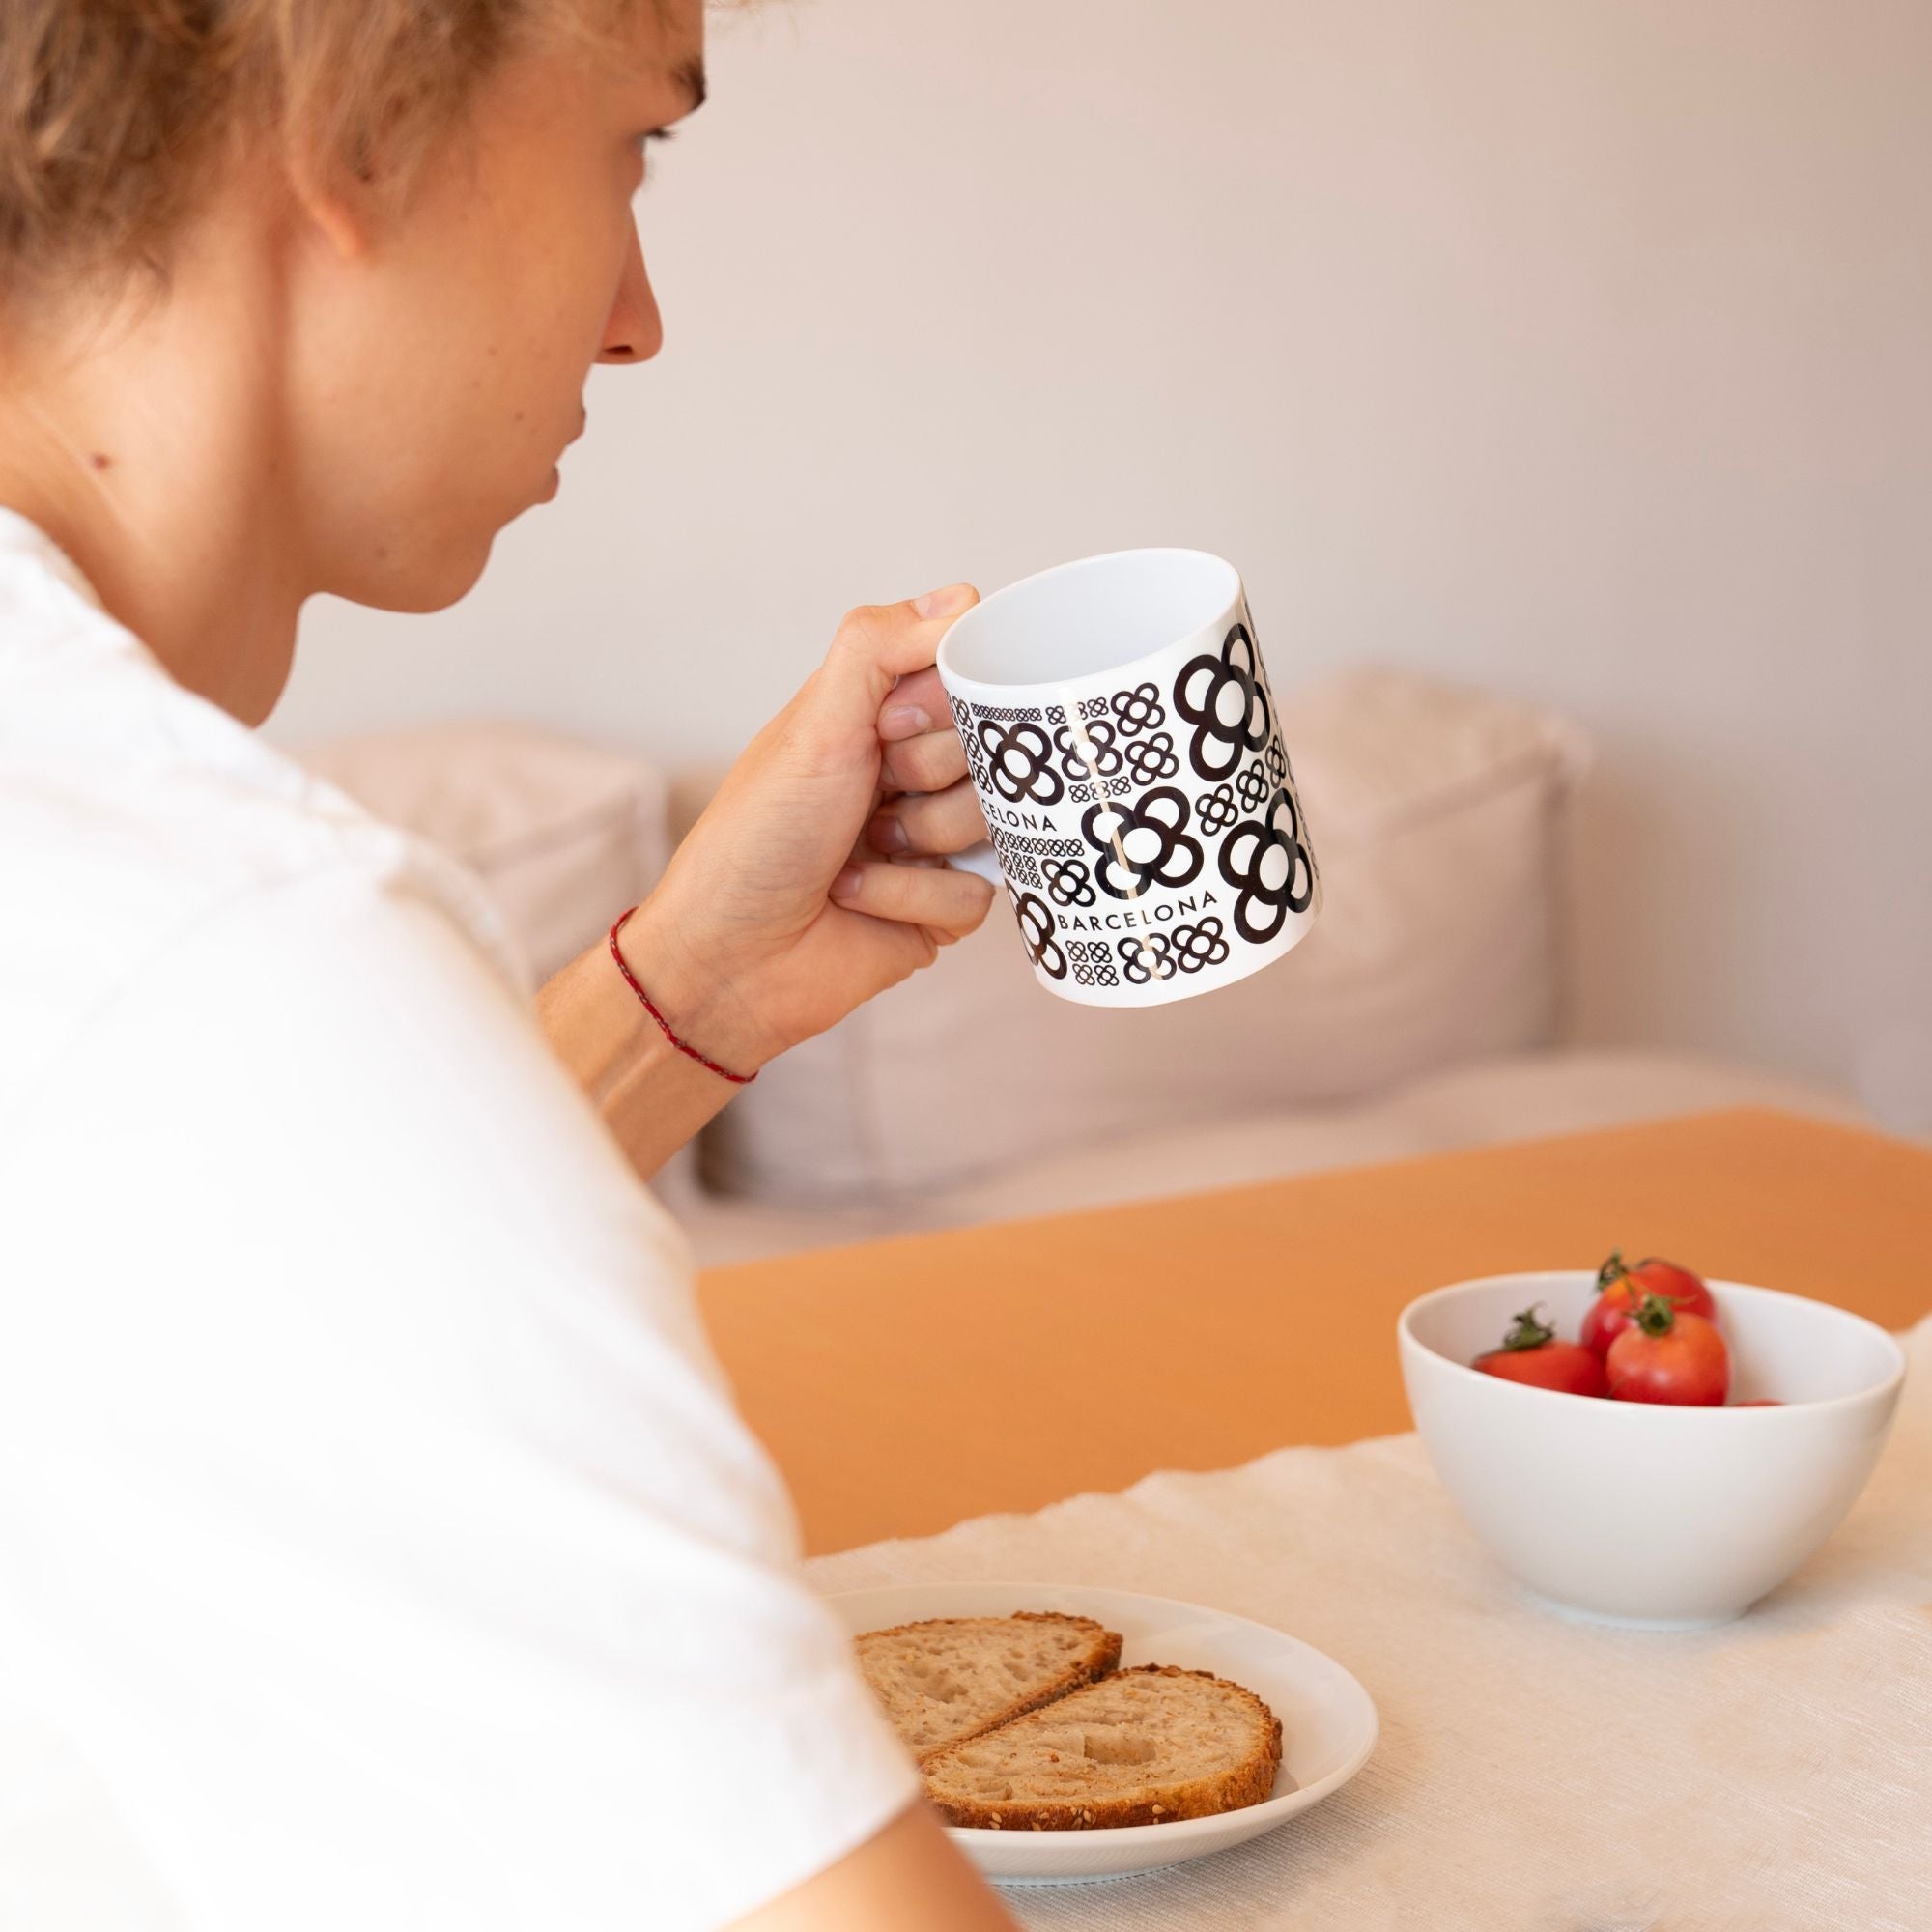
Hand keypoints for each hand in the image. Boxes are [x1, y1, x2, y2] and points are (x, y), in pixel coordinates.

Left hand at [619, 584, 996, 1072]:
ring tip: (860, 851)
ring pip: (996, 817)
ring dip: (919, 838)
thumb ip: (878, 646)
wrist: (728, 957)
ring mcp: (936, 838)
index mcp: (881, 713)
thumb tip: (961, 601)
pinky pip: (981, 890)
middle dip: (927, 772)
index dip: (942, 701)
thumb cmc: (753, 839)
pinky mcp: (947, 906)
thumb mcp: (813, 724)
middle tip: (870, 792)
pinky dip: (914, 896)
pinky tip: (860, 899)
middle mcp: (915, 770)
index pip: (971, 671)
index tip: (888, 726)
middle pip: (995, 744)